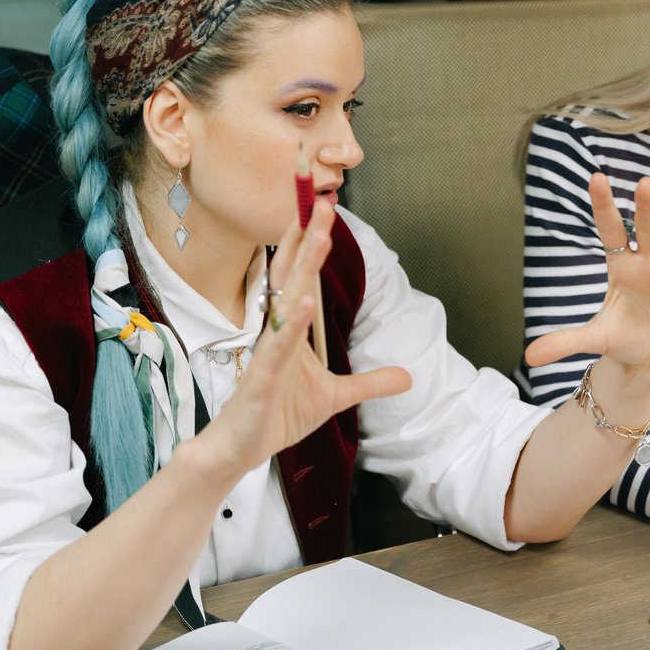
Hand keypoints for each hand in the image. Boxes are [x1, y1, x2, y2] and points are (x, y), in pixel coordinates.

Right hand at [200, 200, 410, 476]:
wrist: (242, 448)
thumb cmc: (278, 414)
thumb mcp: (336, 397)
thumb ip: (370, 382)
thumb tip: (408, 377)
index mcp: (290, 329)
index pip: (301, 277)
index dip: (312, 244)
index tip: (324, 210)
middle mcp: (276, 331)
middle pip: (293, 275)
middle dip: (307, 237)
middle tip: (322, 201)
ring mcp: (267, 351)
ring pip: (286, 300)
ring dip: (303, 267)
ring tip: (319, 235)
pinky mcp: (260, 377)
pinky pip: (277, 346)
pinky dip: (291, 323)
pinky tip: (303, 301)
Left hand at [524, 173, 649, 370]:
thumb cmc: (622, 341)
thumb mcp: (596, 339)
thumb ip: (564, 341)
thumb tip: (527, 357)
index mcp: (619, 266)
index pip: (610, 231)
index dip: (603, 207)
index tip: (596, 178)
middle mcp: (646, 260)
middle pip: (645, 228)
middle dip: (645, 208)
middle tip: (646, 183)